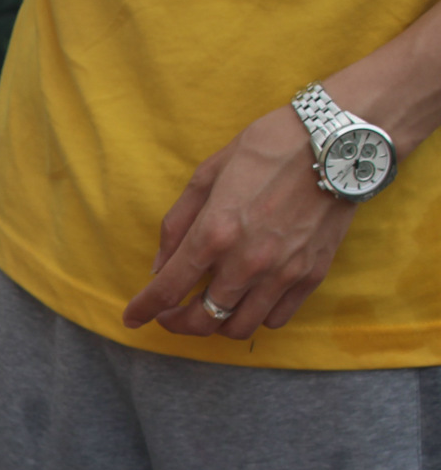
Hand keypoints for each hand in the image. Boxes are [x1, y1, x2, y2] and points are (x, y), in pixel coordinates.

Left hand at [122, 104, 357, 338]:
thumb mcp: (207, 175)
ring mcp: (282, 272)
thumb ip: (177, 225)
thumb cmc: (267, 148)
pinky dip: (255, 317)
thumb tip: (159, 267)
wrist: (336, 141)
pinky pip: (276, 319)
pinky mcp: (312, 275)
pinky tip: (246, 300)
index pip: (167, 290)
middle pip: (201, 320)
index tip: (132, 318)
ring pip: (239, 328)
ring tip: (208, 309)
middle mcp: (246, 261)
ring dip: (216, 326)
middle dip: (177, 325)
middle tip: (170, 315)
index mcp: (214, 233)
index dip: (143, 310)